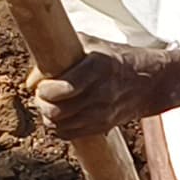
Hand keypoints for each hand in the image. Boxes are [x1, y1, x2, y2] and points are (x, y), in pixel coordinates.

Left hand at [33, 49, 167, 140]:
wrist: (150, 82)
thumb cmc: (114, 58)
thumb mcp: (91, 44)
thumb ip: (58, 55)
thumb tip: (30, 81)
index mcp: (99, 66)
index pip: (64, 88)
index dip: (45, 89)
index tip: (43, 84)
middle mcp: (101, 93)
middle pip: (57, 111)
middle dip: (43, 103)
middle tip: (43, 94)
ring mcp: (102, 113)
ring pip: (60, 125)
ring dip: (48, 116)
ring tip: (51, 104)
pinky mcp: (101, 127)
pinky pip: (68, 134)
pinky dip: (57, 127)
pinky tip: (60, 115)